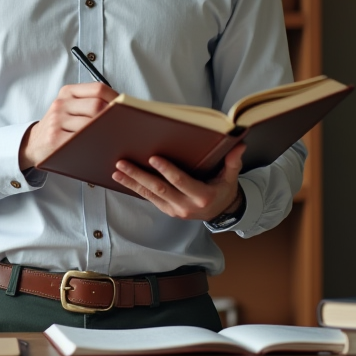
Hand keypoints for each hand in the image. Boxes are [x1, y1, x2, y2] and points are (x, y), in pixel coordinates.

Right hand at [19, 82, 118, 169]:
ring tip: (117, 138)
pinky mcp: (55, 139)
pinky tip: (101, 147)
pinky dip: (94, 144)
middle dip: (113, 117)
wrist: (33, 143)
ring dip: (106, 132)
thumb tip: (122, 107)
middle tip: (123, 126)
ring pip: (90, 124)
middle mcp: (61, 104)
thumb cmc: (59, 125)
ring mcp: (56, 121)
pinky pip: (81, 140)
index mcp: (68, 92)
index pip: (98, 89)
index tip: (127, 108)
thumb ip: (90, 103)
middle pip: (96, 106)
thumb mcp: (69, 107)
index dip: (116, 98)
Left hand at [111, 143, 245, 221]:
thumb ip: (232, 162)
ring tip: (117, 170)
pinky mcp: (167, 210)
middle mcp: (186, 206)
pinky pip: (149, 199)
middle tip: (123, 162)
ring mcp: (175, 210)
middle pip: (160, 189)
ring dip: (132, 182)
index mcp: (202, 197)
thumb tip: (239, 144)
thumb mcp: (231, 178)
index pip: (181, 182)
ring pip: (150, 195)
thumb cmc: (224, 190)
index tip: (153, 158)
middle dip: (140, 175)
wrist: (221, 212)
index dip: (167, 170)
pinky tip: (123, 179)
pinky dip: (135, 188)